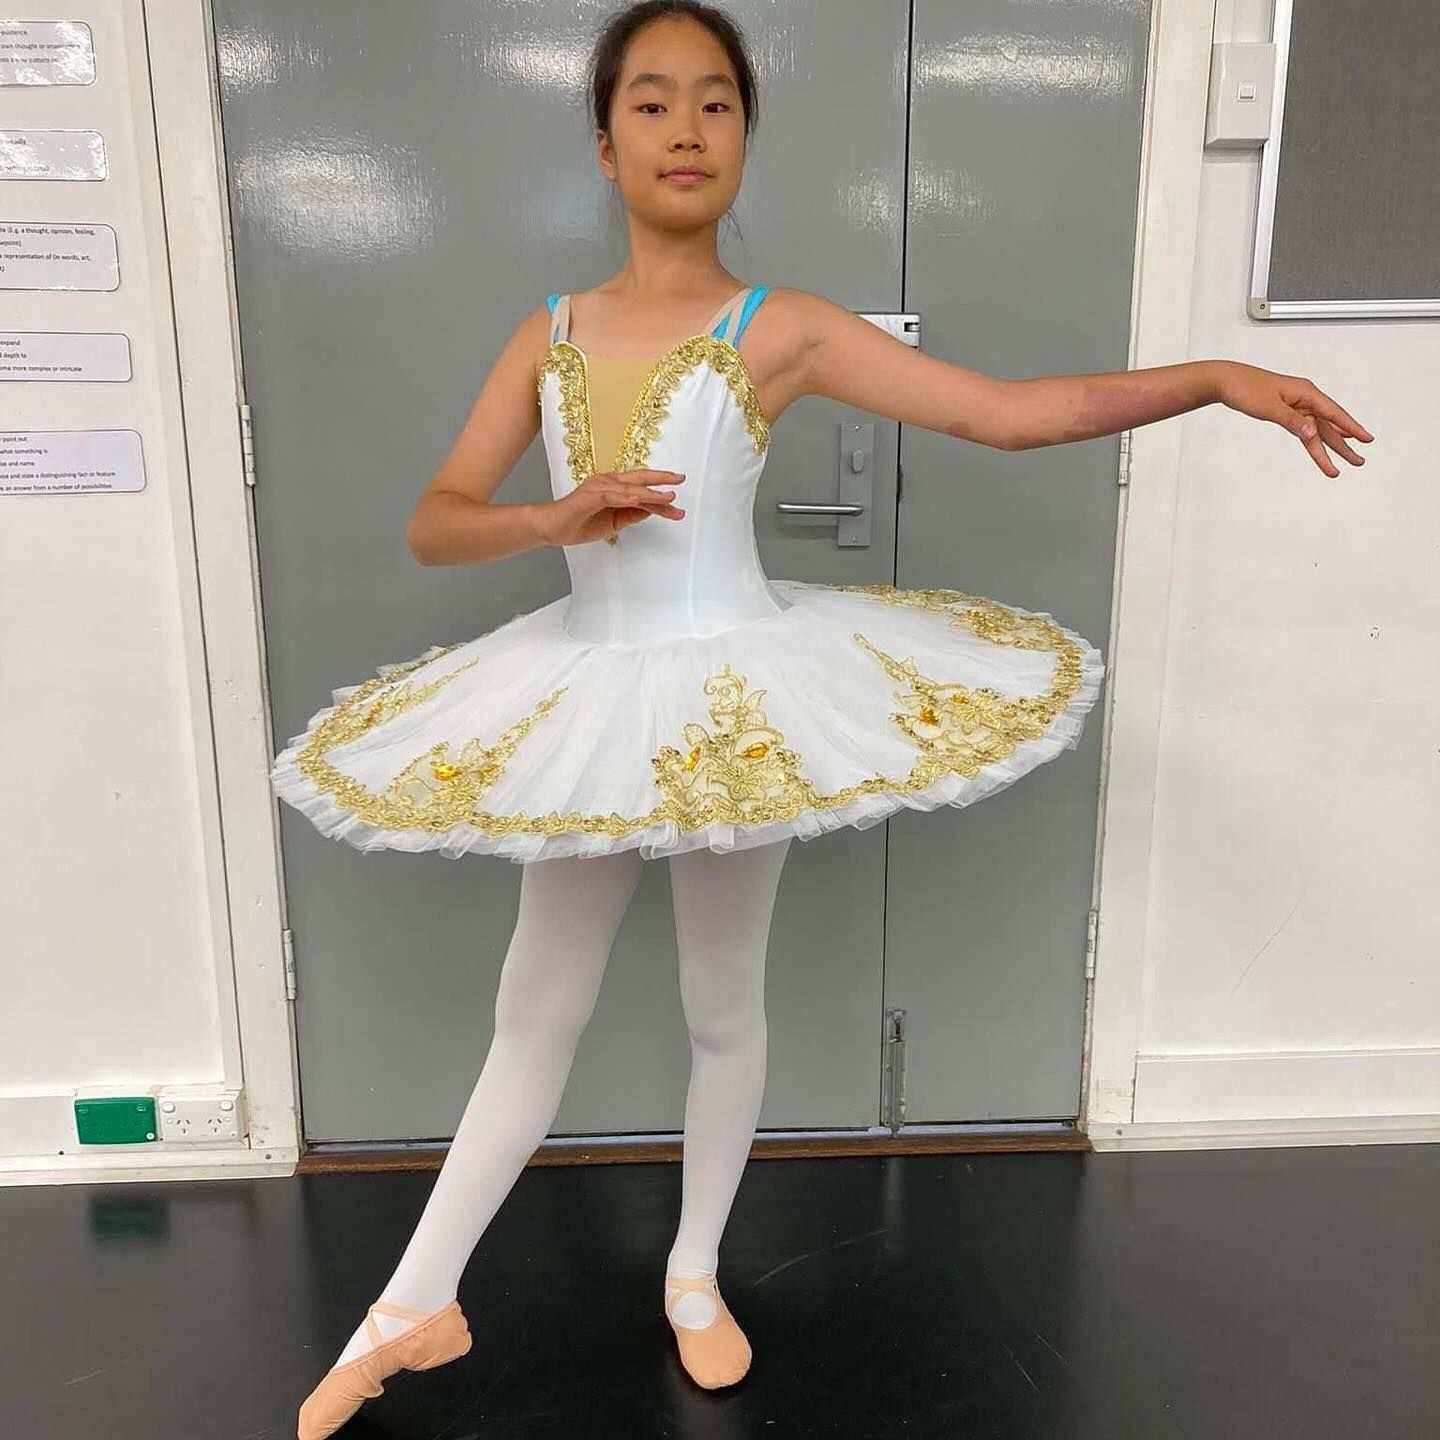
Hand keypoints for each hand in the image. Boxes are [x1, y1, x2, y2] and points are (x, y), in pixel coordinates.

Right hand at [536, 469, 686, 546]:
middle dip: (661, 479)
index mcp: (612, 487)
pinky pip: (613, 496)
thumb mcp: (613, 522)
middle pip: (639, 478)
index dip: (660, 495)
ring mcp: (598, 487)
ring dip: (650, 493)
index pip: (641, 488)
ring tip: (668, 498)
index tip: (677, 503)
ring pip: (630, 488)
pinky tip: (641, 500)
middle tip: (680, 480)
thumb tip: (649, 511)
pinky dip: (628, 498)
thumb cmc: (578, 523)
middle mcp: (607, 482)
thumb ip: (631, 515)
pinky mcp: (590, 497)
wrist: (551, 528)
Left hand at [1212, 361, 1372, 477]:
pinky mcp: (1286, 411)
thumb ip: (1292, 421)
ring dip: (1328, 448)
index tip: (1366, 439)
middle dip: (1344, 445)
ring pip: (1317, 430)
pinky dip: (1313, 439)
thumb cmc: (1246, 389)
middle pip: (1329, 425)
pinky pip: (1304, 428)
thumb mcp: (1269, 407)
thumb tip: (1312, 433)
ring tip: (1340, 466)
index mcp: (1306, 393)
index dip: (1351, 427)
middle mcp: (1305, 398)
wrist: (1226, 382)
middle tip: (1359, 461)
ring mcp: (1296, 405)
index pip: (1334, 413)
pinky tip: (1323, 445)